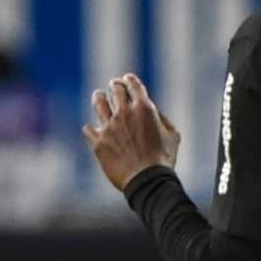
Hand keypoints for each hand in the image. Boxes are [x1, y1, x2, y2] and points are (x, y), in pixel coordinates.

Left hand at [83, 73, 179, 191]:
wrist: (147, 181)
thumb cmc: (163, 160)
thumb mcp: (173, 134)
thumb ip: (161, 117)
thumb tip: (152, 109)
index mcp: (144, 108)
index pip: (132, 84)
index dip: (129, 80)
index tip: (126, 79)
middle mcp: (124, 113)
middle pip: (114, 90)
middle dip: (115, 86)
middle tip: (113, 86)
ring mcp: (109, 127)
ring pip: (98, 103)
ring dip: (99, 97)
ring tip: (99, 96)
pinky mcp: (98, 142)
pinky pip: (88, 129)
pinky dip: (92, 129)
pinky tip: (93, 130)